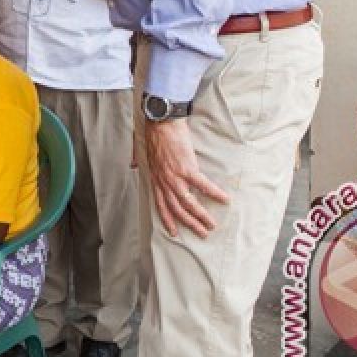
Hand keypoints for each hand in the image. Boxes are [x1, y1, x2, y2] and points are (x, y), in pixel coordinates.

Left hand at [144, 117, 229, 237]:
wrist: (161, 122)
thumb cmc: (154, 135)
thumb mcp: (141, 151)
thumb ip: (137, 160)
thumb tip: (132, 165)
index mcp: (156, 179)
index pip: (161, 205)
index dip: (167, 220)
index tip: (174, 233)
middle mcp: (164, 182)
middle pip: (177, 209)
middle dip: (190, 224)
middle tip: (202, 233)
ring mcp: (175, 177)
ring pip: (189, 203)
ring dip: (201, 216)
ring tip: (211, 224)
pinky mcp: (187, 168)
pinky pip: (203, 185)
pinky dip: (214, 193)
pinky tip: (224, 199)